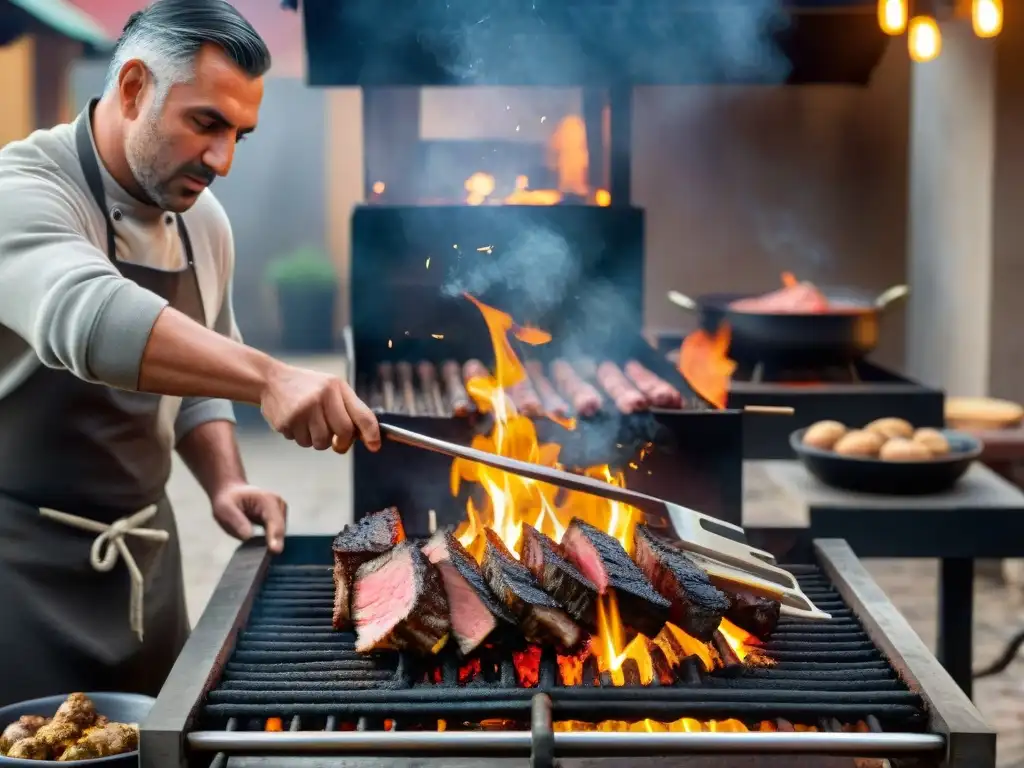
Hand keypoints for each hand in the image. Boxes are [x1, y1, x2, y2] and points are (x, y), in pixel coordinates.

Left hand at [212, 483, 287, 552]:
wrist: (231, 493)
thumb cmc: (228, 500)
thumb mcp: (224, 508)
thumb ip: (236, 521)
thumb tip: (248, 536)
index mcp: (266, 499)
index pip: (274, 521)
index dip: (275, 536)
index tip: (274, 550)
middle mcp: (278, 504)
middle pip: (280, 529)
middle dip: (273, 543)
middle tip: (261, 559)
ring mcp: (280, 512)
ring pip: (280, 534)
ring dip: (271, 542)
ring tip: (258, 551)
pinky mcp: (279, 519)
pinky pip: (277, 534)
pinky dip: (270, 541)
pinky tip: (261, 548)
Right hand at [260, 363, 380, 452]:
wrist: (270, 380)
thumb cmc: (307, 387)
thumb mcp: (332, 388)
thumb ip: (349, 408)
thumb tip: (366, 436)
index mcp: (336, 387)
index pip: (361, 414)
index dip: (371, 433)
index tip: (375, 446)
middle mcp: (321, 397)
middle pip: (343, 433)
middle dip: (341, 442)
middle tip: (335, 441)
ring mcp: (302, 410)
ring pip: (321, 443)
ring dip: (318, 440)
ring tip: (309, 423)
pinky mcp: (286, 422)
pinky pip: (302, 442)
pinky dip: (301, 437)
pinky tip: (296, 422)